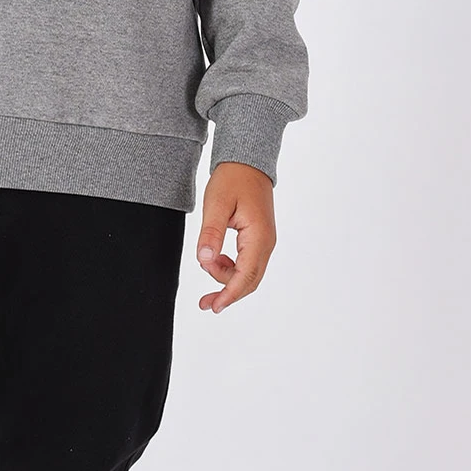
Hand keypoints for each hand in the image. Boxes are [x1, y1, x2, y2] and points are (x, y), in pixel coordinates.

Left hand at [195, 162, 275, 312]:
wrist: (247, 163)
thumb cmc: (233, 180)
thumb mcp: (216, 205)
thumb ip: (211, 234)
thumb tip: (204, 260)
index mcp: (258, 237)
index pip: (246, 276)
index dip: (230, 294)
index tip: (215, 307)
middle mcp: (266, 243)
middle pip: (250, 281)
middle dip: (227, 293)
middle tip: (204, 303)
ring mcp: (264, 242)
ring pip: (248, 274)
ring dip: (227, 278)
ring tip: (206, 264)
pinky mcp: (258, 240)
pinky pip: (247, 263)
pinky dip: (231, 269)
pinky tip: (216, 261)